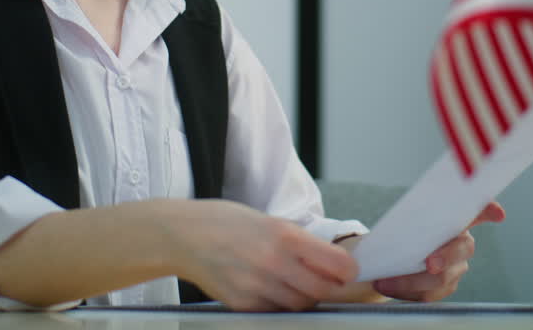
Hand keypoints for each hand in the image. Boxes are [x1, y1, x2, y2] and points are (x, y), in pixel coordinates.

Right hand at [166, 199, 358, 310]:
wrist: (182, 235)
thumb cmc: (226, 222)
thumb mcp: (269, 221)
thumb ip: (300, 243)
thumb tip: (332, 263)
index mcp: (284, 235)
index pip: (335, 265)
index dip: (348, 272)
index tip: (350, 272)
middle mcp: (272, 262)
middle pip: (321, 291)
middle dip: (329, 289)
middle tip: (329, 282)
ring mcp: (256, 286)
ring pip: (300, 305)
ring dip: (305, 297)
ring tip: (294, 281)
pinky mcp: (242, 304)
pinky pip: (275, 312)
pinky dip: (281, 305)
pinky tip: (271, 288)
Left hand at [370, 201, 505, 301]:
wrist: (395, 254)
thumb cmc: (404, 231)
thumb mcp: (405, 220)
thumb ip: (408, 218)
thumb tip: (389, 229)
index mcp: (455, 219)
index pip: (478, 210)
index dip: (488, 210)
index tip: (497, 213)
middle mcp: (462, 242)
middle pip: (462, 248)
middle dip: (446, 257)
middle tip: (430, 264)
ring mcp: (457, 267)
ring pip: (442, 278)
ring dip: (411, 281)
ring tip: (385, 280)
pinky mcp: (447, 286)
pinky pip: (428, 294)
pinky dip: (405, 291)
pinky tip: (388, 285)